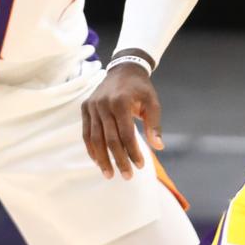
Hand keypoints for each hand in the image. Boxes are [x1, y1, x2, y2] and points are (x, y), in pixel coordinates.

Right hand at [81, 61, 162, 179]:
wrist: (123, 68)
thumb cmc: (140, 88)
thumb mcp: (152, 102)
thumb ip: (154, 124)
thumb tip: (158, 147)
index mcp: (120, 101)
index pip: (126, 133)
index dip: (133, 151)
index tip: (140, 166)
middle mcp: (103, 104)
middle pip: (110, 139)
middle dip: (119, 160)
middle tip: (127, 176)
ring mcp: (92, 106)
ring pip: (95, 138)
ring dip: (102, 159)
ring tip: (109, 174)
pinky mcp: (85, 107)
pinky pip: (86, 133)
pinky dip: (91, 149)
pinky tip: (98, 161)